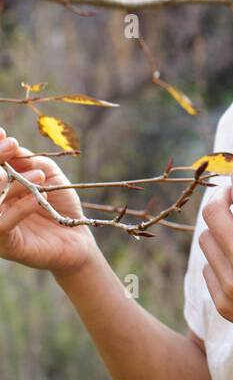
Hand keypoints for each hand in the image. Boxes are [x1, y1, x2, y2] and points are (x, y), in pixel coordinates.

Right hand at [0, 128, 96, 275]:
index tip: (2, 135)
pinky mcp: (5, 245)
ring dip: (6, 184)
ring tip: (31, 174)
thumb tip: (7, 143)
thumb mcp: (46, 174)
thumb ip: (27, 160)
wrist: (77, 237)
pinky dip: (19, 208)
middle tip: (12, 147)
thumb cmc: (59, 203)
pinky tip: (39, 197)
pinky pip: (2, 225)